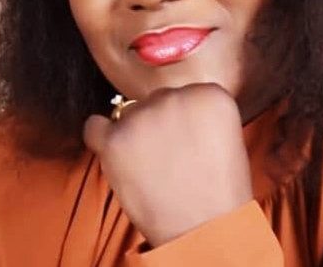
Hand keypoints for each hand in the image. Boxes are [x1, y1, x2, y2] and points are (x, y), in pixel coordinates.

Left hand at [83, 83, 253, 246]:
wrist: (203, 229)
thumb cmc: (218, 190)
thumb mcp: (226, 136)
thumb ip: (199, 112)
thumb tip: (172, 109)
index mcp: (209, 94)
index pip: (187, 93)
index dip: (185, 119)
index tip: (189, 140)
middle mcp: (175, 97)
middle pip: (158, 99)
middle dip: (160, 123)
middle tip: (171, 157)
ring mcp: (142, 116)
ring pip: (129, 114)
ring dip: (136, 134)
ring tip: (152, 166)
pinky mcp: (115, 139)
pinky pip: (95, 126)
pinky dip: (102, 137)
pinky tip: (116, 153)